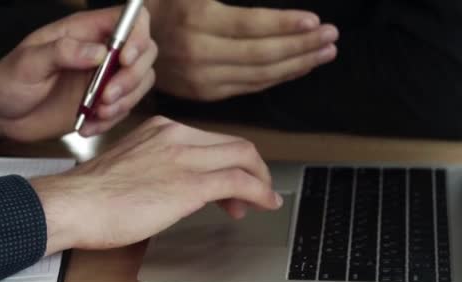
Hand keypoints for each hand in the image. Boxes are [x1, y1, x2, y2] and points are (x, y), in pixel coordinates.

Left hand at [0, 7, 156, 140]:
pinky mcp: (103, 103)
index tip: (124, 60)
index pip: (129, 19)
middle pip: (145, 53)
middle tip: (106, 97)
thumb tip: (98, 51)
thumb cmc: (7, 81)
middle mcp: (100, 52)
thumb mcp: (27, 63)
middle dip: (132, 78)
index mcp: (83, 31)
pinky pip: (125, 109)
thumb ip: (62, 52)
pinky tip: (88, 125)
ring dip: (125, 102)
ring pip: (141, 82)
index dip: (137, 36)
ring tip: (97, 113)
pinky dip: (111, 121)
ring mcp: (104, 78)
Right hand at [31, 116, 282, 253]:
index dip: (229, 162)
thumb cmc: (90, 196)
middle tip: (253, 193)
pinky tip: (265, 202)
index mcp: (159, 130)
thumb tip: (176, 187)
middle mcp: (175, 136)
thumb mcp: (128, 168)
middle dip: (252, 170)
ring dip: (260, 180)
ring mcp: (184, 157)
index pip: (210, 140)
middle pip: (234, 144)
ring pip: (243, 157)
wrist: (73, 205)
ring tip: (262, 199)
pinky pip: (239, 181)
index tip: (231, 183)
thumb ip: (156, 168)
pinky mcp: (189, 184)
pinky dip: (260, 191)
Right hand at [146, 0, 337, 100]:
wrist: (130, 44)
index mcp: (197, 20)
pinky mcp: (205, 93)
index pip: (253, 26)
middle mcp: (200, 52)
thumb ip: (231, 0)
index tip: (315, 22)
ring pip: (260, 75)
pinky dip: (277, 78)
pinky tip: (297, 68)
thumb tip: (271, 11)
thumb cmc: (164, 8)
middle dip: (302, 46)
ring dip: (297, 65)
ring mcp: (202, 78)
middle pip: (262, 55)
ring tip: (323, 53)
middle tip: (331, 38)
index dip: (287, 25)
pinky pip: (249, 87)